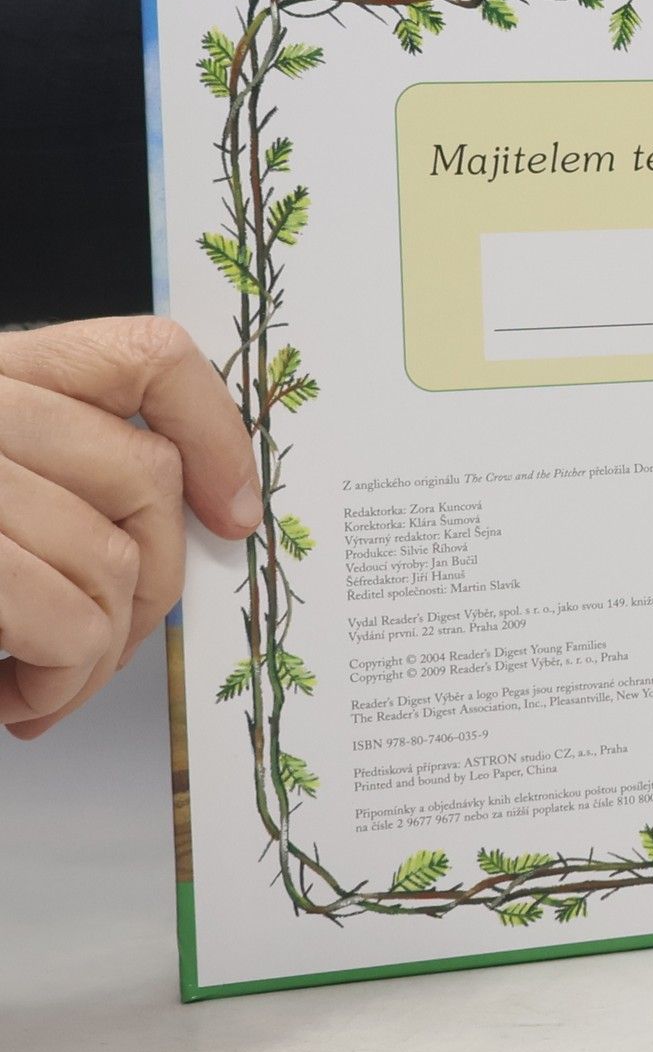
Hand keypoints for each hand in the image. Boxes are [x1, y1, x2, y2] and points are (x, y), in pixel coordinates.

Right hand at [0, 317, 259, 739]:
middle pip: (146, 477)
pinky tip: (17, 696)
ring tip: (42, 680)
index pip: (146, 355)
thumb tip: (206, 522)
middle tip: (97, 646)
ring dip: (94, 652)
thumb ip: (66, 476)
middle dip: (149, 586)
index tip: (232, 514)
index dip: (217, 433)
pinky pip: (64, 620)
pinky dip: (60, 680)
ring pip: (112, 559)